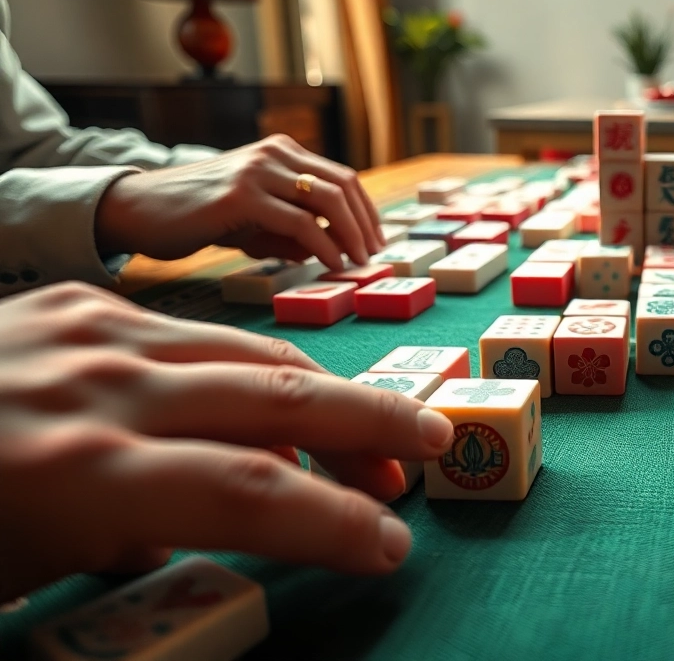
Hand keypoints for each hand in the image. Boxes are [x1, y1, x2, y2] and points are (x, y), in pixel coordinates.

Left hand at [0, 283, 453, 601]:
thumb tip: (209, 521)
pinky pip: (189, 332)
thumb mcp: (18, 571)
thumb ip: (130, 544)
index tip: (391, 548)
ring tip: (364, 433)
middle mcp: (100, 386)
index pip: (254, 493)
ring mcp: (88, 328)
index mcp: (81, 472)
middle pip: (282, 399)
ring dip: (324, 394)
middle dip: (374, 427)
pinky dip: (243, 371)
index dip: (336, 524)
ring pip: (250, 350)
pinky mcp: (72, 300)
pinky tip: (257, 402)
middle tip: (435, 452)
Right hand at [95, 135, 384, 270]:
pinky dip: (323, 246)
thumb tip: (332, 251)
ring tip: (357, 262)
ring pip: (327, 200)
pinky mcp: (241, 196)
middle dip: (365, 223)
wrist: (138, 210)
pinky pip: (299, 222)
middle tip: (374, 255)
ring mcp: (257, 171)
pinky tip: (330, 264)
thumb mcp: (255, 223)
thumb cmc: (198, 218)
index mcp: (280, 152)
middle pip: (343, 185)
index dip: (366, 210)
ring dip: (351, 235)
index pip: (342, 177)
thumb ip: (292, 232)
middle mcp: (273, 154)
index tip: (376, 240)